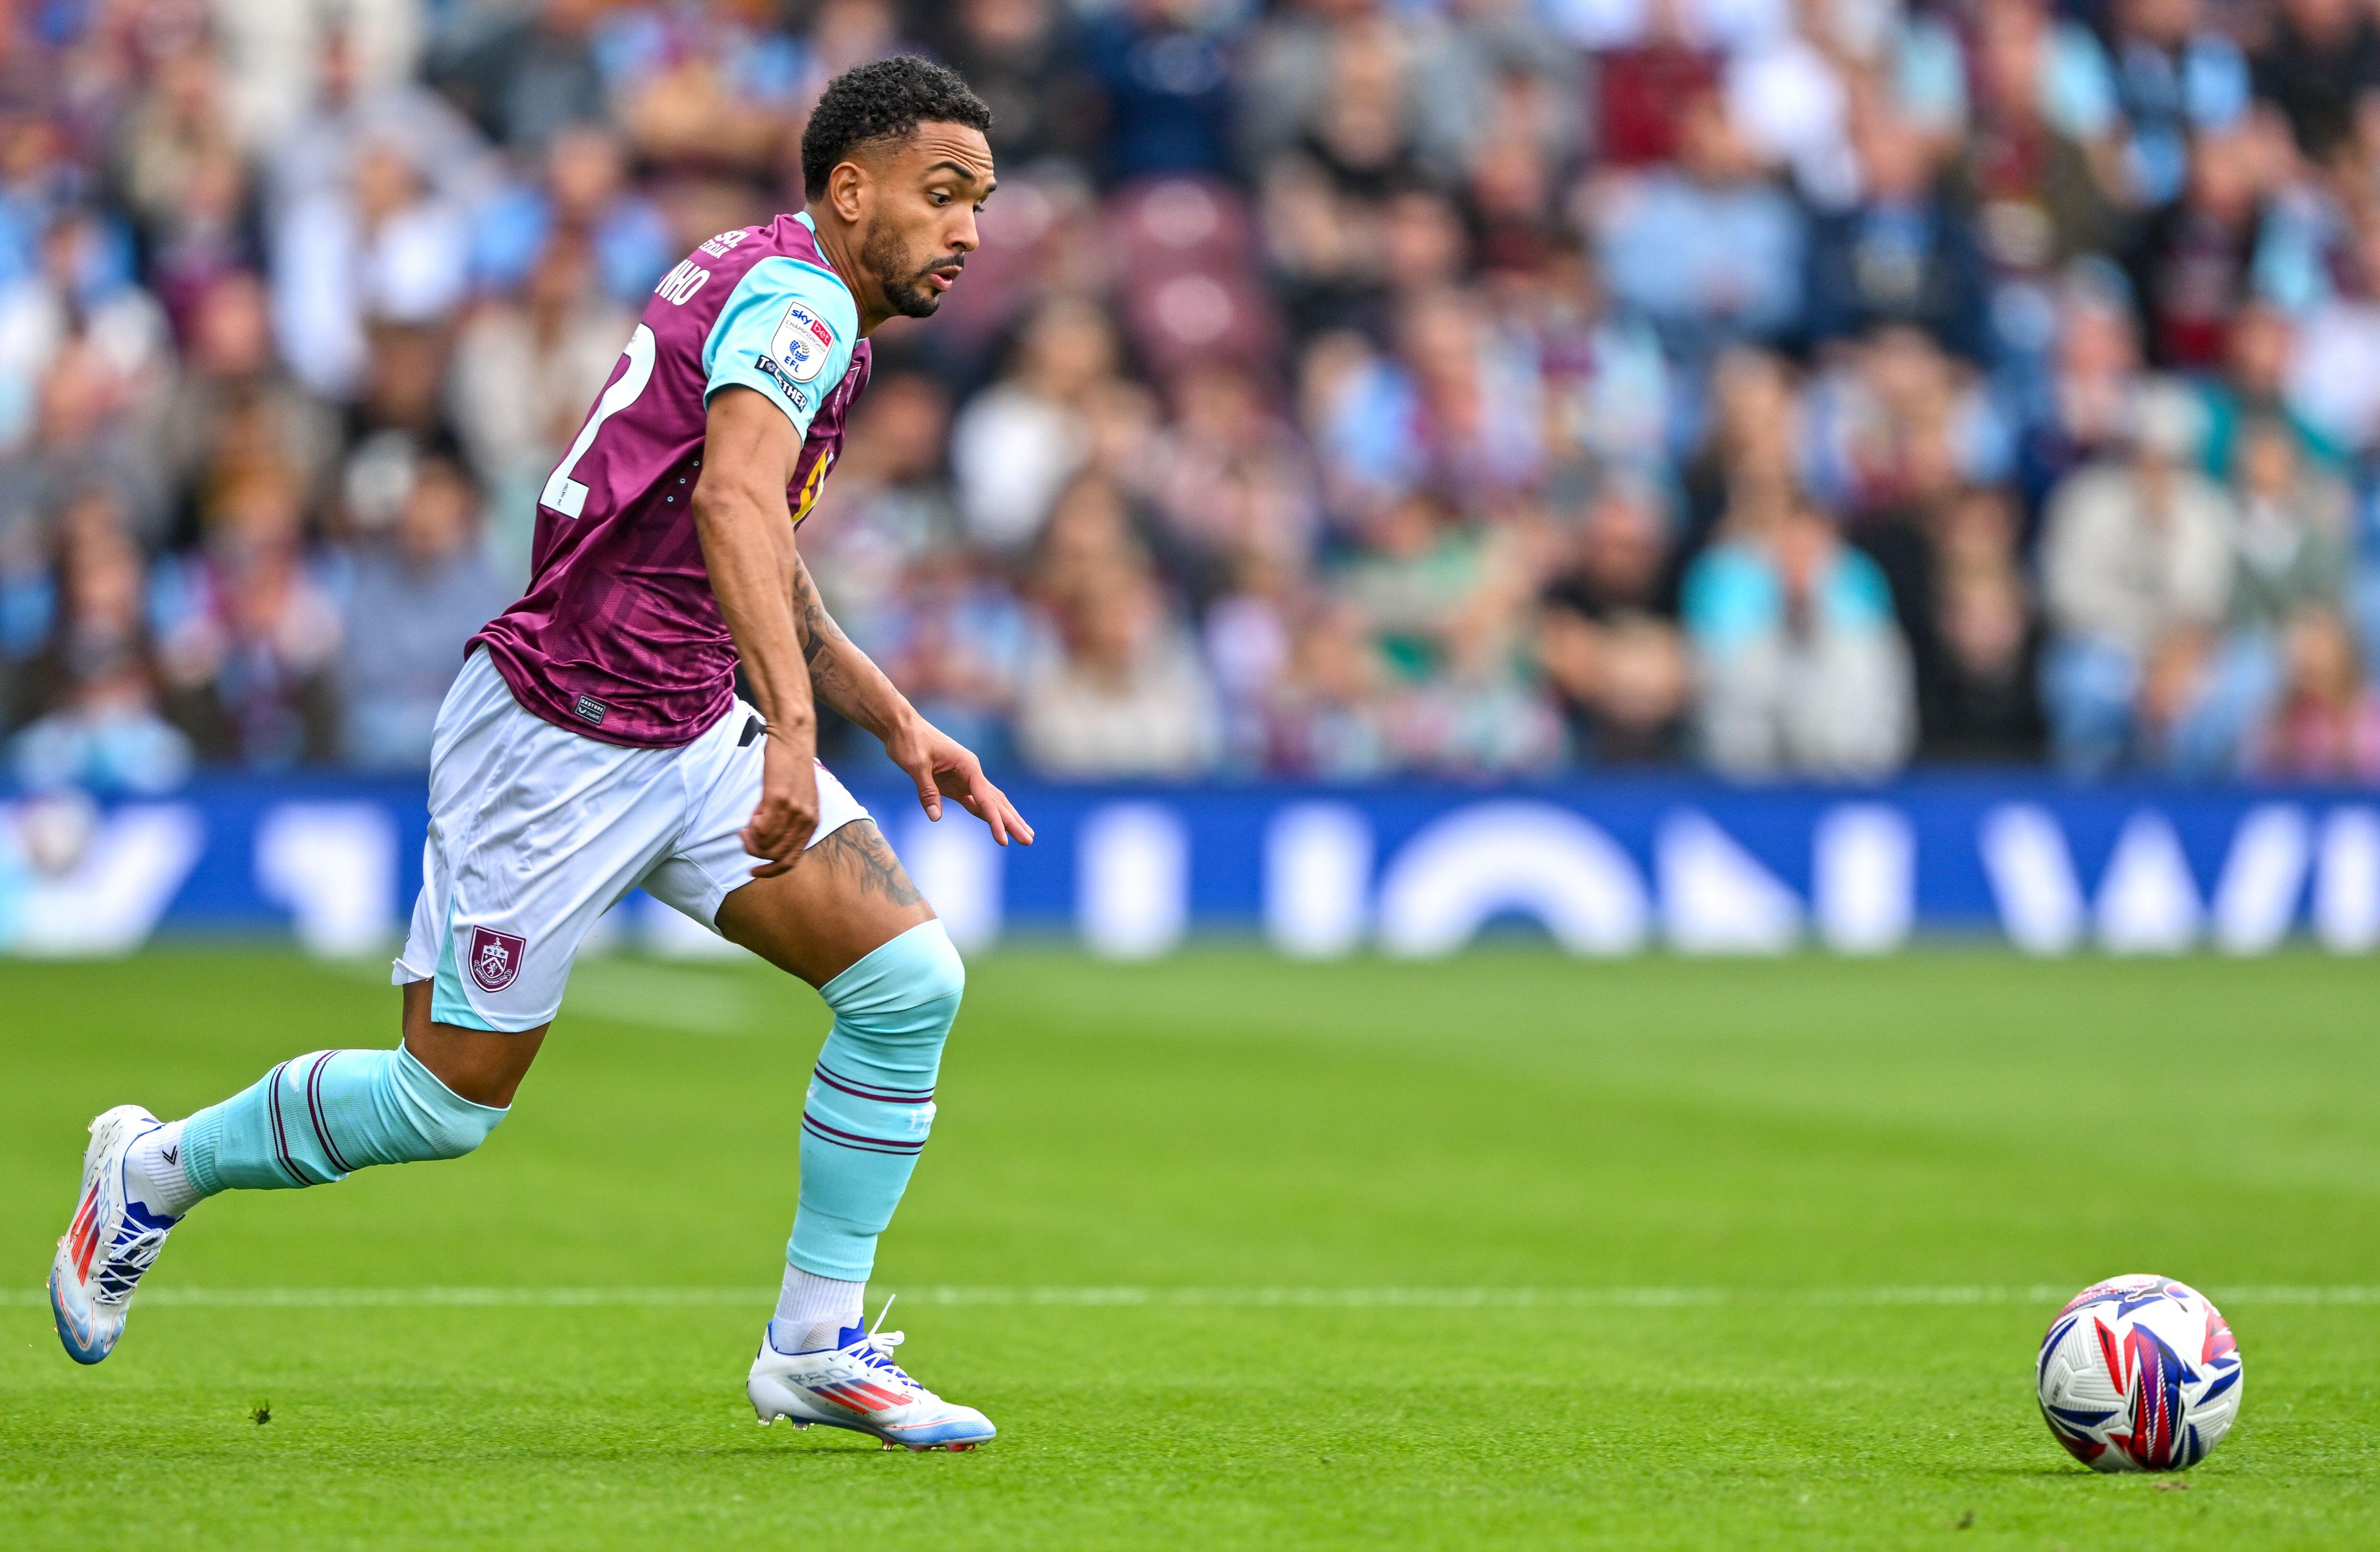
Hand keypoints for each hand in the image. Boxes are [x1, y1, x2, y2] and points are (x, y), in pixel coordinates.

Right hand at [740, 732, 819, 876]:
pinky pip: (761, 827)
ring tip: (745, 827)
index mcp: (812, 822)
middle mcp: (806, 820)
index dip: (770, 870)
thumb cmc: (792, 766)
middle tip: (744, 838)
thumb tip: (768, 838)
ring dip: (751, 840)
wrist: (793, 738)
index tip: (754, 870)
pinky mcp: (779, 799)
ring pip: (766, 844)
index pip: (791, 860)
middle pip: (776, 856)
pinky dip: (751, 827)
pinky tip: (750, 816)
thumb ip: (790, 819)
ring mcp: (794, 810)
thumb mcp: (800, 798)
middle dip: (755, 853)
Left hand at [885, 715, 1034, 846]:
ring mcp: (966, 778)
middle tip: (1029, 841)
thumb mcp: (916, 765)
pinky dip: (988, 815)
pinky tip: (998, 826)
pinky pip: (976, 802)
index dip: (996, 821)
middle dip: (1013, 822)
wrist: (903, 727)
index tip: (1004, 840)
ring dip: (1006, 819)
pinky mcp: (955, 784)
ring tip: (1024, 835)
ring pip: (991, 802)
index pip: (986, 799)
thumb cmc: (910, 742)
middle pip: (997, 802)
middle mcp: (972, 772)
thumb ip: (927, 791)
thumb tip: (935, 817)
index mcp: (968, 765)